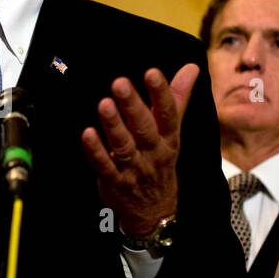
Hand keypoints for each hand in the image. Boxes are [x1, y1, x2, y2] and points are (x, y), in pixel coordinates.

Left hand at [81, 65, 197, 235]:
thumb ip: (178, 98)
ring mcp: (133, 169)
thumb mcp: (173, 132)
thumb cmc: (161, 161)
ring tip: (104, 104)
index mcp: (169, 139)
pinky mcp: (114, 181)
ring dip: (113, 125)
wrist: (155, 210)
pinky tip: (87, 134)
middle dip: (133, 105)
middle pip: (144, 128)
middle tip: (120, 83)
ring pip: (123, 146)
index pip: (168, 114)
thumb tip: (191, 68)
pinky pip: (104, 166)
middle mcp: (153, 153)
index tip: (152, 72)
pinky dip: (95, 151)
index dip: (161, 93)